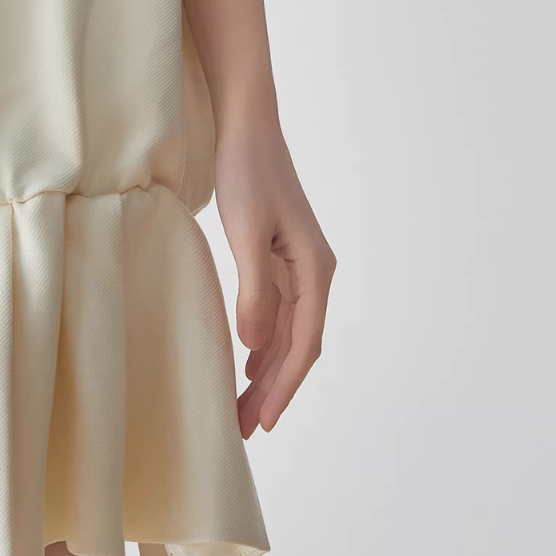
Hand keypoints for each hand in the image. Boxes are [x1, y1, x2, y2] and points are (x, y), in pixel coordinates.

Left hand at [213, 119, 336, 437]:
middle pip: (297, 345)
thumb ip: (254, 290)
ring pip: (285, 334)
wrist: (246, 125)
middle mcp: (312, 271)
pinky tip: (246, 364)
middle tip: (243, 430)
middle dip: (274, 390)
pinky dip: (261, 344)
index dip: (284, 387)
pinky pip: (275, 314)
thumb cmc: (247, 172)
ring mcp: (296, 266)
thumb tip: (254, 345)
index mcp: (314, 268)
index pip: (304, 343)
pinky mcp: (277, 257)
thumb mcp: (245, 232)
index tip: (263, 422)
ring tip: (241, 409)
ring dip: (265, 372)